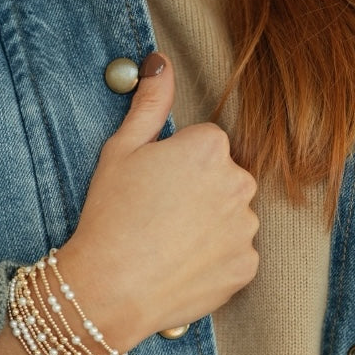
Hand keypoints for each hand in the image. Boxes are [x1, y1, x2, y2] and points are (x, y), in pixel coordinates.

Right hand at [59, 51, 259, 352]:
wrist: (108, 291)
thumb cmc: (109, 218)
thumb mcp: (120, 151)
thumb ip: (150, 103)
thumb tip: (160, 63)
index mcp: (210, 146)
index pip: (204, 148)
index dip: (174, 170)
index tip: (151, 192)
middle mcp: (238, 181)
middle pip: (223, 181)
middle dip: (198, 197)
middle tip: (157, 221)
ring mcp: (245, 227)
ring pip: (230, 220)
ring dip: (208, 230)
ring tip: (168, 248)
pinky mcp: (245, 267)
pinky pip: (234, 258)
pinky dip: (213, 264)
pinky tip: (181, 269)